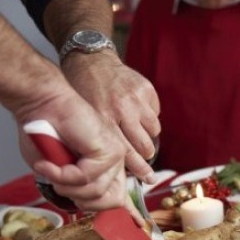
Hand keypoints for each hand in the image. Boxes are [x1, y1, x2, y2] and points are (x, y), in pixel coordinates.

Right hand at [15, 87, 142, 222]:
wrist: (40, 103)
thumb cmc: (42, 133)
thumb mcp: (56, 170)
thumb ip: (72, 187)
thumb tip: (82, 205)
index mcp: (105, 168)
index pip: (122, 197)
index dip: (128, 214)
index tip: (138, 227)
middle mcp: (114, 163)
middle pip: (109, 202)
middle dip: (79, 199)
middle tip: (58, 182)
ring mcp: (114, 156)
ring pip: (95, 192)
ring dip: (66, 185)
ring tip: (50, 168)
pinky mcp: (108, 150)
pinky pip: (86, 178)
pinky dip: (63, 174)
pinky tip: (50, 163)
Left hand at [61, 51, 160, 183]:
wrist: (91, 59)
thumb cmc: (84, 93)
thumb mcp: (85, 118)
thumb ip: (101, 140)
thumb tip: (118, 167)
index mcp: (105, 119)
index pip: (127, 152)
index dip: (139, 168)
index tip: (149, 179)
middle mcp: (122, 109)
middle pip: (145, 145)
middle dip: (145, 154)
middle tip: (143, 155)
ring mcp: (136, 98)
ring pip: (154, 131)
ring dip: (147, 135)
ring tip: (136, 130)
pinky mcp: (146, 89)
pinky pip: (155, 113)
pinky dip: (148, 117)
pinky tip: (136, 112)